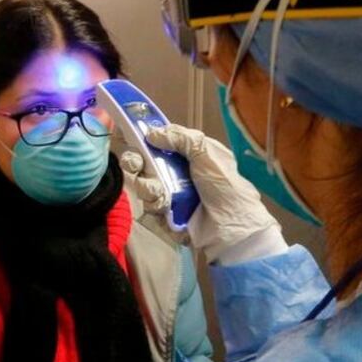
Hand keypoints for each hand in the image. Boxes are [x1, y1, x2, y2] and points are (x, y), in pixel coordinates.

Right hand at [129, 125, 285, 263]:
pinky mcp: (164, 216)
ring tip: (160, 192)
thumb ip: (181, 138)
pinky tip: (166, 206)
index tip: (128, 134)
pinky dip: (156, 205)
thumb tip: (152, 133)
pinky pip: (149, 207)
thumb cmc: (225, 186)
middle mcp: (175, 172)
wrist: (232, 227)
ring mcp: (168, 194)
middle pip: (142, 162)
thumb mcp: (208, 154)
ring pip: (142, 185)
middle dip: (134, 161)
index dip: (143, 137)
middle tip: (135, 164)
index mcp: (187, 154)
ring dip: (147, 187)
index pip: (159, 142)